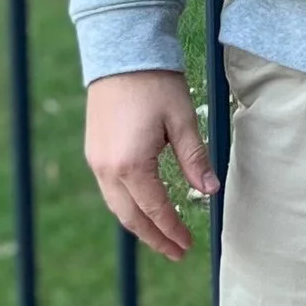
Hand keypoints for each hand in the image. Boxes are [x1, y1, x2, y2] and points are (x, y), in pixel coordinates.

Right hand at [85, 68, 217, 260]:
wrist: (120, 53)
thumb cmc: (155, 84)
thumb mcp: (182, 120)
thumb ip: (194, 159)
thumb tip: (210, 191)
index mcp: (131, 165)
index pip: (155, 209)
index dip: (172, 230)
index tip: (188, 246)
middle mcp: (108, 168)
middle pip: (130, 217)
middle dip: (154, 237)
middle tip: (176, 252)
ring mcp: (97, 160)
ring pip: (117, 206)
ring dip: (138, 224)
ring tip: (161, 236)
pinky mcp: (94, 151)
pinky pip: (109, 190)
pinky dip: (127, 206)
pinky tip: (142, 207)